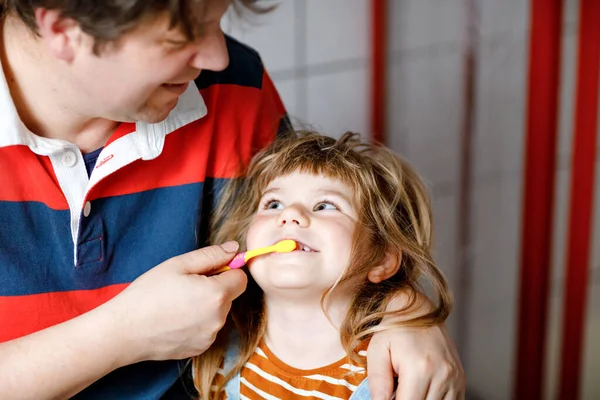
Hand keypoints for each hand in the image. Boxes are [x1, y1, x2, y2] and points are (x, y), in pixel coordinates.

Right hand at [104, 241, 247, 363]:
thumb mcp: (178, 265)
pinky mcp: (199, 349)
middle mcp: (219, 319)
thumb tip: (235, 249)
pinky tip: (175, 320)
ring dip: (206, 307)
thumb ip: (212, 255)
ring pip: (218, 314)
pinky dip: (197, 323)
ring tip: (177, 304)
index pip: (241, 278)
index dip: (227, 271)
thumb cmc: (148, 294)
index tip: (208, 271)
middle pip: (229, 296)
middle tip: (185, 286)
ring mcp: (210, 337)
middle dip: (215, 288)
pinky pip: (207, 330)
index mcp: (217, 295)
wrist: (124, 331)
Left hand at [367, 323, 464, 399]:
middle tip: (397, 389)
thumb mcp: (377, 351)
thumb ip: (377, 383)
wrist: (418, 310)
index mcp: (419, 368)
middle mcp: (442, 375)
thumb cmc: (395, 328)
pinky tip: (422, 391)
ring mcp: (455, 378)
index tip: (388, 397)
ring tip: (409, 388)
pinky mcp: (460, 380)